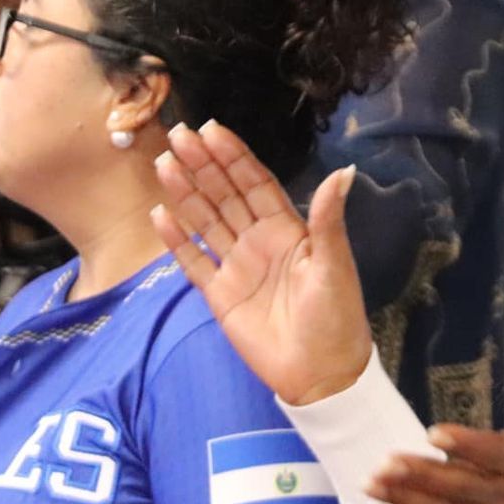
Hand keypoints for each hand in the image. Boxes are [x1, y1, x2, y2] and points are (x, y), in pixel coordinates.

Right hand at [151, 121, 372, 406]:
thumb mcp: (334, 265)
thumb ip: (328, 219)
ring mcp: (237, 267)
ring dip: (186, 193)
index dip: (234, 157)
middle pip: (225, 195)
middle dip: (203, 165)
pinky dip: (177, 241)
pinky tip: (160, 215)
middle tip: (178, 134)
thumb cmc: (336, 317)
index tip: (211, 130)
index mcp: (288, 229)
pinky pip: (194, 262)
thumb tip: (343, 171)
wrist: (321, 374)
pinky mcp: (220, 296)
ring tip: (164, 165)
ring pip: (206, 221)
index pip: (255, 183)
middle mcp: (259, 241)